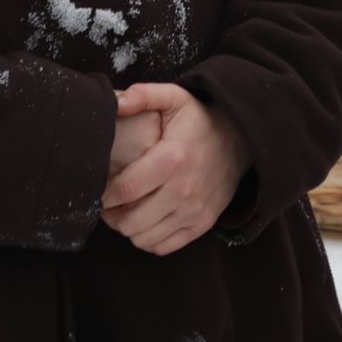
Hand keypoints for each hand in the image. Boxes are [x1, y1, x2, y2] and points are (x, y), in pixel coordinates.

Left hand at [102, 83, 252, 256]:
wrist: (242, 139)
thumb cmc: (200, 120)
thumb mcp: (175, 98)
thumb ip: (143, 95)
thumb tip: (113, 102)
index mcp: (172, 159)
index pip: (125, 190)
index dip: (104, 194)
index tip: (99, 187)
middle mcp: (184, 190)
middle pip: (130, 221)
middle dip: (111, 215)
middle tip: (109, 202)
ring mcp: (194, 210)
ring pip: (143, 238)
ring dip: (127, 228)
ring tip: (124, 210)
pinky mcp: (202, 223)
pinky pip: (163, 246)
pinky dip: (148, 238)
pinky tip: (145, 220)